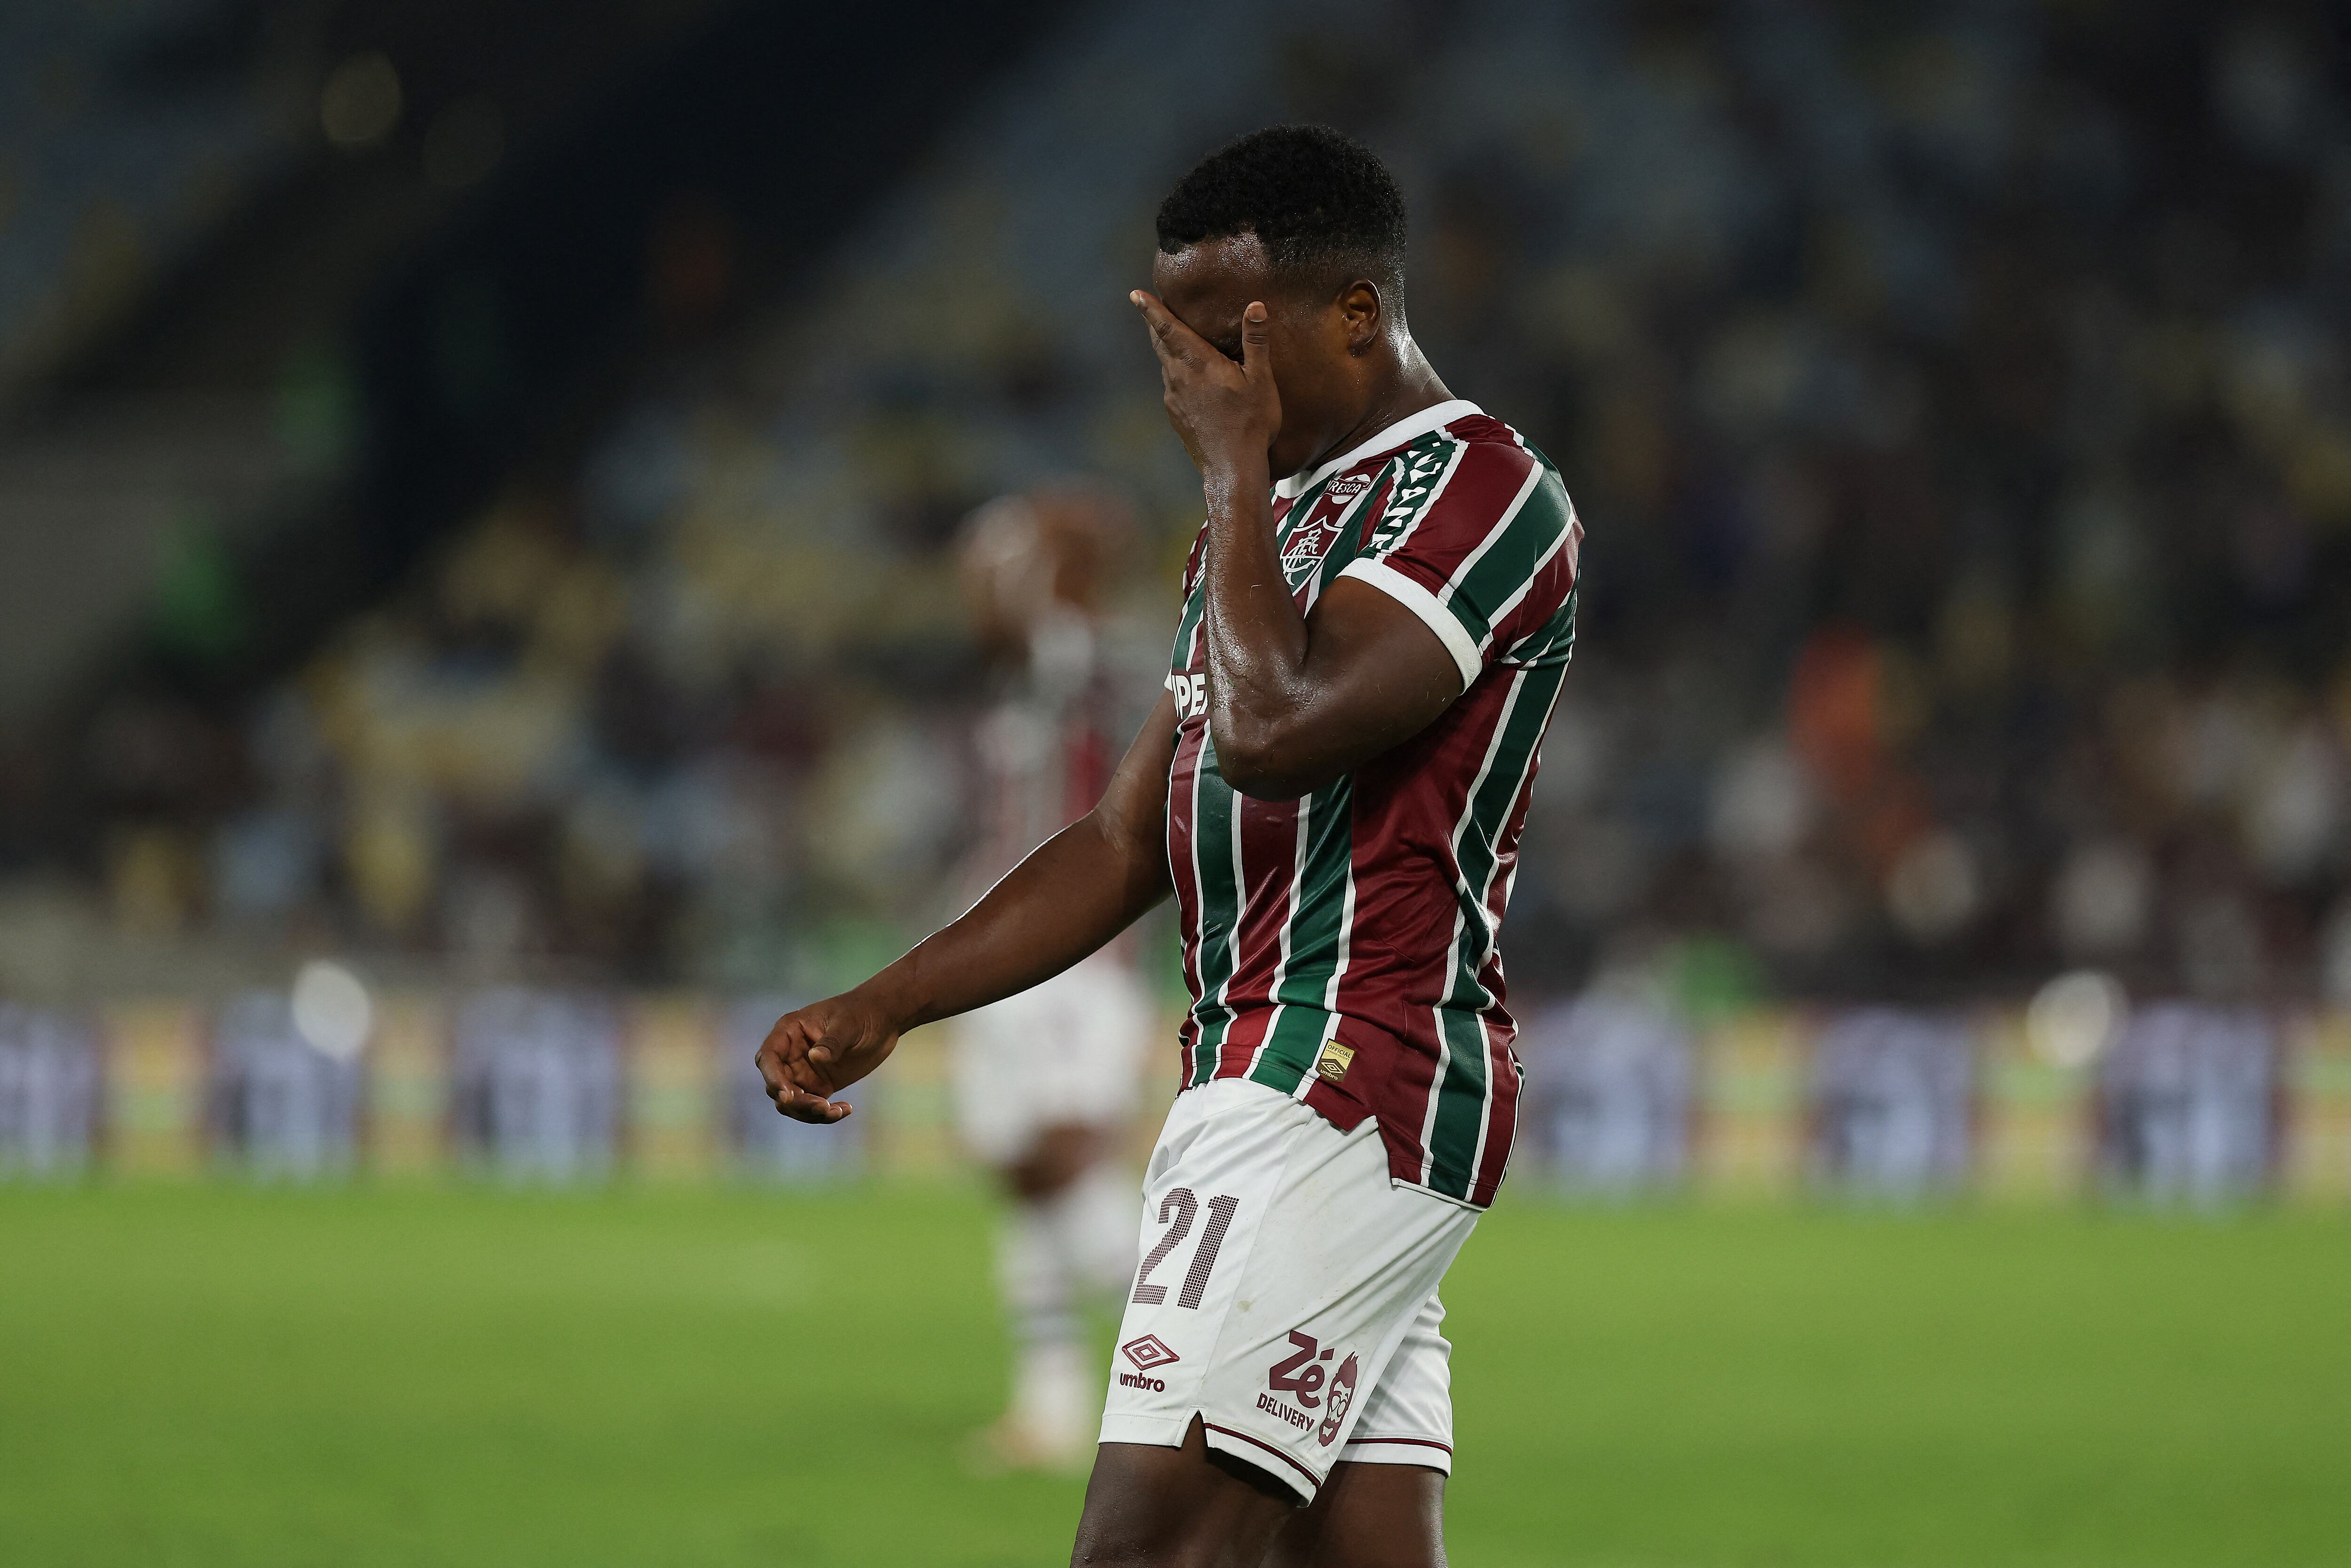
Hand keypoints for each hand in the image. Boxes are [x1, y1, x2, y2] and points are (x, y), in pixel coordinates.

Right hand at [754, 989, 901, 1123]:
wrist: (883, 1020)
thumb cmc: (862, 1012)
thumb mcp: (849, 1024)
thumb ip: (832, 1041)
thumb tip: (815, 1057)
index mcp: (789, 1031)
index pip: (768, 1057)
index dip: (773, 1078)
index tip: (788, 1096)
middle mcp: (791, 1053)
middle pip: (776, 1085)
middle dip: (795, 1101)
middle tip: (823, 1107)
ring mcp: (803, 1071)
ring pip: (792, 1101)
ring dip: (809, 1112)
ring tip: (837, 1111)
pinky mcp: (819, 1085)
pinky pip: (812, 1106)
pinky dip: (825, 1114)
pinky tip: (845, 1109)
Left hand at [1131, 290, 1279, 481]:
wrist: (1232, 469)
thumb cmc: (1250, 423)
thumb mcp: (1260, 380)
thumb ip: (1256, 341)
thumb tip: (1255, 306)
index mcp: (1196, 363)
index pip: (1167, 328)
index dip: (1150, 309)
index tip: (1135, 294)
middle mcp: (1178, 378)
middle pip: (1161, 343)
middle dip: (1156, 324)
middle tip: (1150, 308)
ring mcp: (1173, 399)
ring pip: (1166, 366)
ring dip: (1168, 350)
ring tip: (1177, 340)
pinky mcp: (1176, 416)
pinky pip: (1173, 387)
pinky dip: (1178, 374)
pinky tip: (1192, 380)